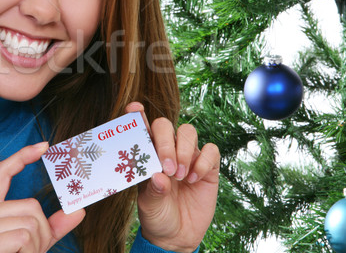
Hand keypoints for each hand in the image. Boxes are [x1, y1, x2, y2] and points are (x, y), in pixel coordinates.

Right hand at [0, 142, 85, 252]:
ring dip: (35, 248)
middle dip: (41, 234)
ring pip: (30, 224)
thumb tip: (79, 211)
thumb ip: (51, 227)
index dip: (22, 156)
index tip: (44, 146)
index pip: (1, 172)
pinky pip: (22, 238)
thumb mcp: (31, 245)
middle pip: (30, 206)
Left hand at [127, 102, 219, 252]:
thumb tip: (158, 176)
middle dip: (166, 142)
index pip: (141, 128)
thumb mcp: (149, 206)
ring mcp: (188, 155)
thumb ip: (152, 191)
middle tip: (168, 168)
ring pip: (188, 132)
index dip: (136, 115)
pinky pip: (211, 150)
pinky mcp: (207, 166)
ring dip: (184, 151)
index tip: (134, 108)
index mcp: (147, 154)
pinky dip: (203, 161)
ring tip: (180, 176)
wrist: (178, 236)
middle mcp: (167, 149)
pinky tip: (195, 179)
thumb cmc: (157, 216)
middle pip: (166, 125)